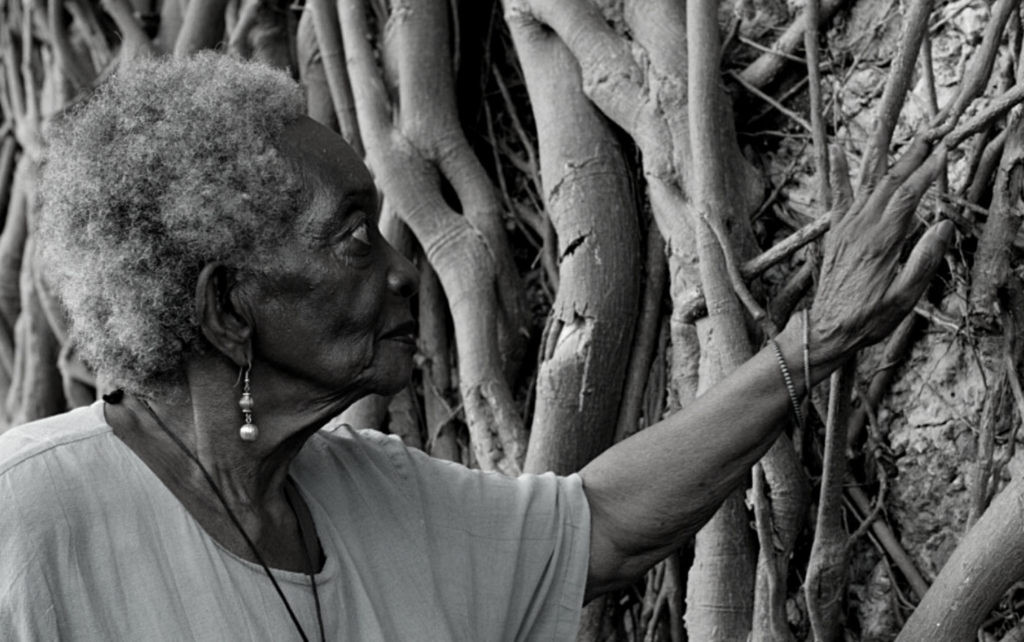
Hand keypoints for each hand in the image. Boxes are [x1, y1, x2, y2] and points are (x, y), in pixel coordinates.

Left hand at [810, 139, 953, 367]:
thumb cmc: (868, 318)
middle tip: (932, 134)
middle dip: (912, 157)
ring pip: (867, 185)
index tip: (946, 150)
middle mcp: (860, 229)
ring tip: (897, 132)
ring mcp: (844, 229)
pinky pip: (837, 197)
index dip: (928, 172)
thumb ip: (923, 260)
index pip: (909, 197)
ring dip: (884, 157)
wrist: (827, 330)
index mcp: (881, 243)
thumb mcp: (904, 297)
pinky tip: (836, 150)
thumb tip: (944, 225)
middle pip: (890, 184)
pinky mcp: (835, 234)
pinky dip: (837, 173)